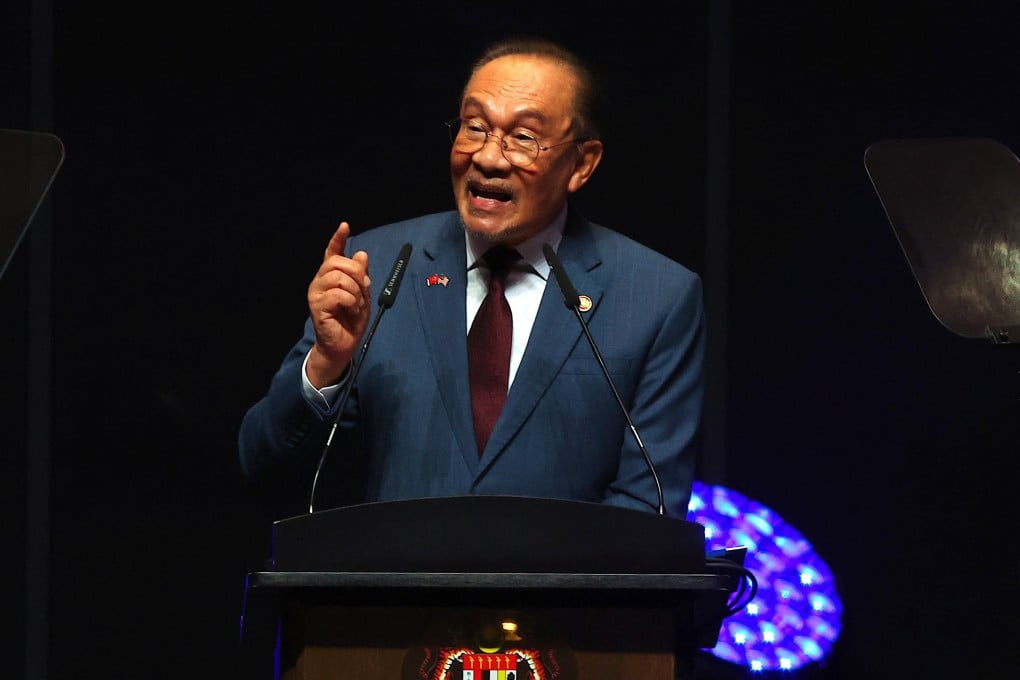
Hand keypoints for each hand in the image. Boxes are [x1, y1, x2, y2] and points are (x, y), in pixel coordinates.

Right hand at [305, 222, 370, 387]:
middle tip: (364, 289)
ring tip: (357, 304)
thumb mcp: (363, 295)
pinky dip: (351, 301)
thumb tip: (361, 254)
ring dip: (355, 291)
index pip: (331, 252)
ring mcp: (316, 293)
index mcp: (331, 276)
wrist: (343, 345)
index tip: (344, 225)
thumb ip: (362, 276)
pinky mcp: (317, 307)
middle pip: (338, 262)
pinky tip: (351, 310)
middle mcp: (320, 281)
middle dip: (357, 274)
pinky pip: (338, 294)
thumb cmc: (351, 320)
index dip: (338, 238)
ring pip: (339, 277)